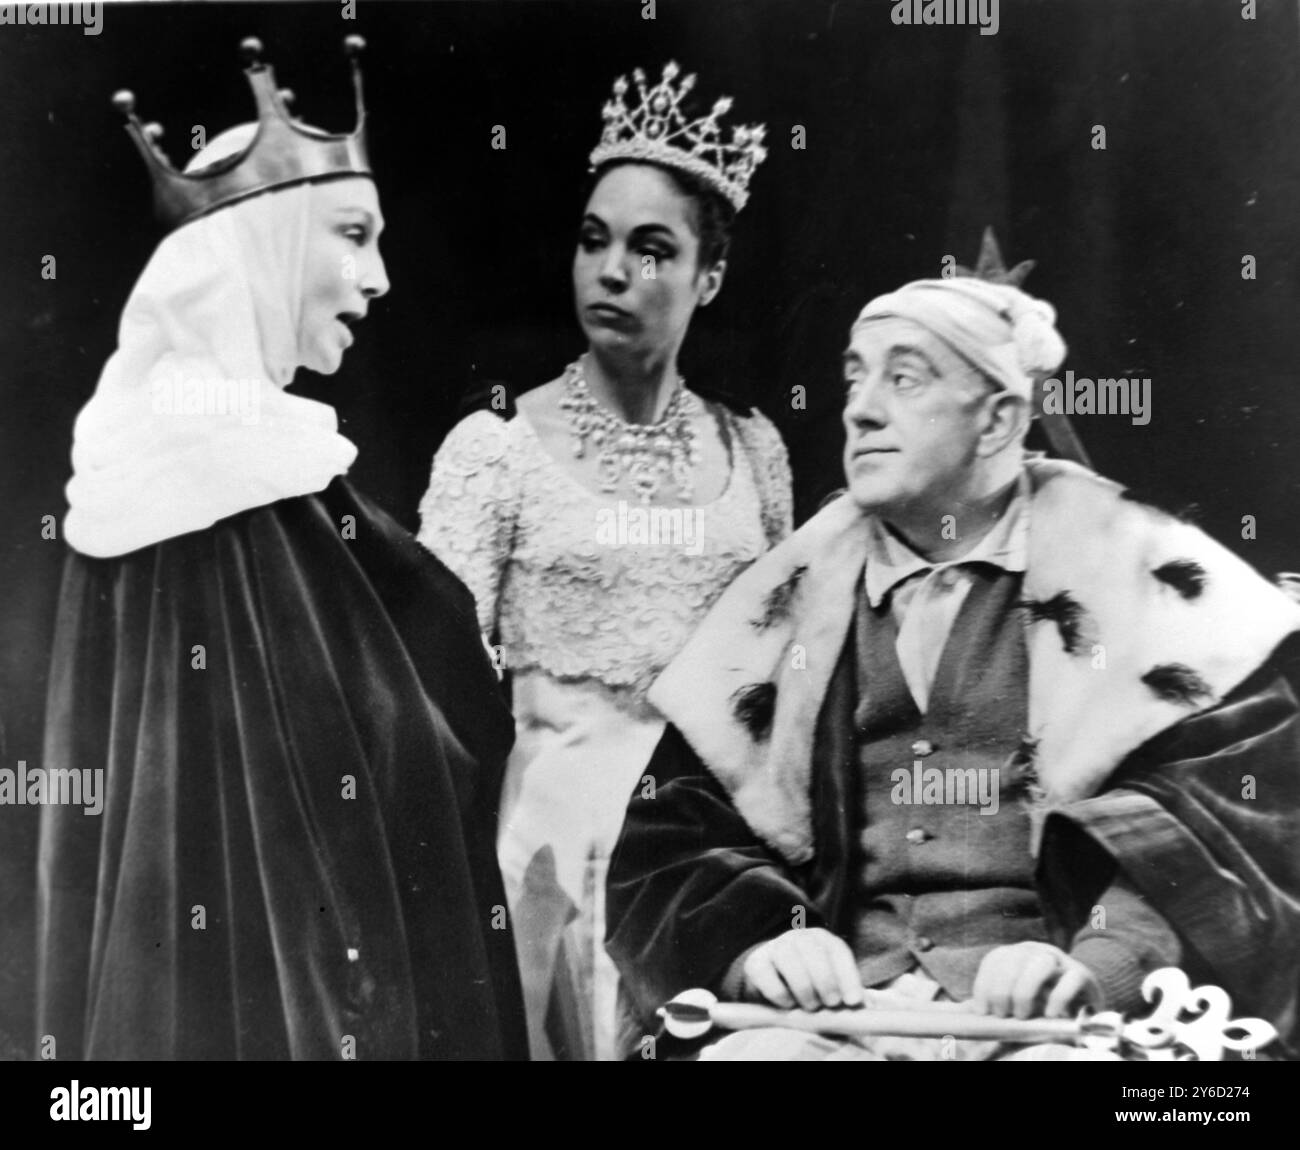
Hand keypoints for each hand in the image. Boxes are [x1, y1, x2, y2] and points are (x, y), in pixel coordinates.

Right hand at [741, 928, 864, 1010]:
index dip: (848, 976)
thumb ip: (844, 993)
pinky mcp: (755, 964)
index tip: (853, 1002)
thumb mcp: (829, 985)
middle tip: (831, 1004)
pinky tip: (788, 1004)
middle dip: (826, 981)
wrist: (769, 980)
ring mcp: (774, 947)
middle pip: (814, 952)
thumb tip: (861, 1007)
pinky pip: (767, 977)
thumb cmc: (809, 986)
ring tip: (811, 1006)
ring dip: (804, 988)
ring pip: (789, 960)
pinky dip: (780, 994)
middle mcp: (798, 937)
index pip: (838, 951)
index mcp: (822, 939)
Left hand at [971, 941, 1101, 1018]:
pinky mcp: (1083, 975)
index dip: (984, 984)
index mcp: (1017, 954)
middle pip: (1015, 958)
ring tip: (1022, 1015)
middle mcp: (1037, 951)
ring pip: (1041, 962)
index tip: (983, 1011)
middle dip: (1002, 989)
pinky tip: (1049, 1015)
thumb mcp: (1018, 1000)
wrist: (1084, 998)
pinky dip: (1058, 998)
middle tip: (1003, 1014)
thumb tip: (975, 1015)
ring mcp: (1061, 960)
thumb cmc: (1043, 1002)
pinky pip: (1070, 979)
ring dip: (1026, 990)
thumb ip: (1000, 1003)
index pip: (995, 959)